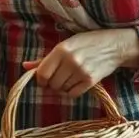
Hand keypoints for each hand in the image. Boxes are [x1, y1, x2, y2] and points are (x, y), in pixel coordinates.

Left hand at [23, 29, 138, 97]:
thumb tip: (24, 66)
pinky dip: (70, 92)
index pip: (42, 72)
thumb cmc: (85, 43)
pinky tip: (74, 84)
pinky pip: (73, 94)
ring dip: (61, 88)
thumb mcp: (64, 46)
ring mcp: (81, 71)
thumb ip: (44, 58)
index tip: (42, 80)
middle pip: (51, 83)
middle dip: (50, 84)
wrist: (114, 46)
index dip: (39, 79)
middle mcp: (70, 61)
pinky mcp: (91, 81)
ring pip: (61, 89)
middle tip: (55, 80)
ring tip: (67, 79)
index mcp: (60, 50)